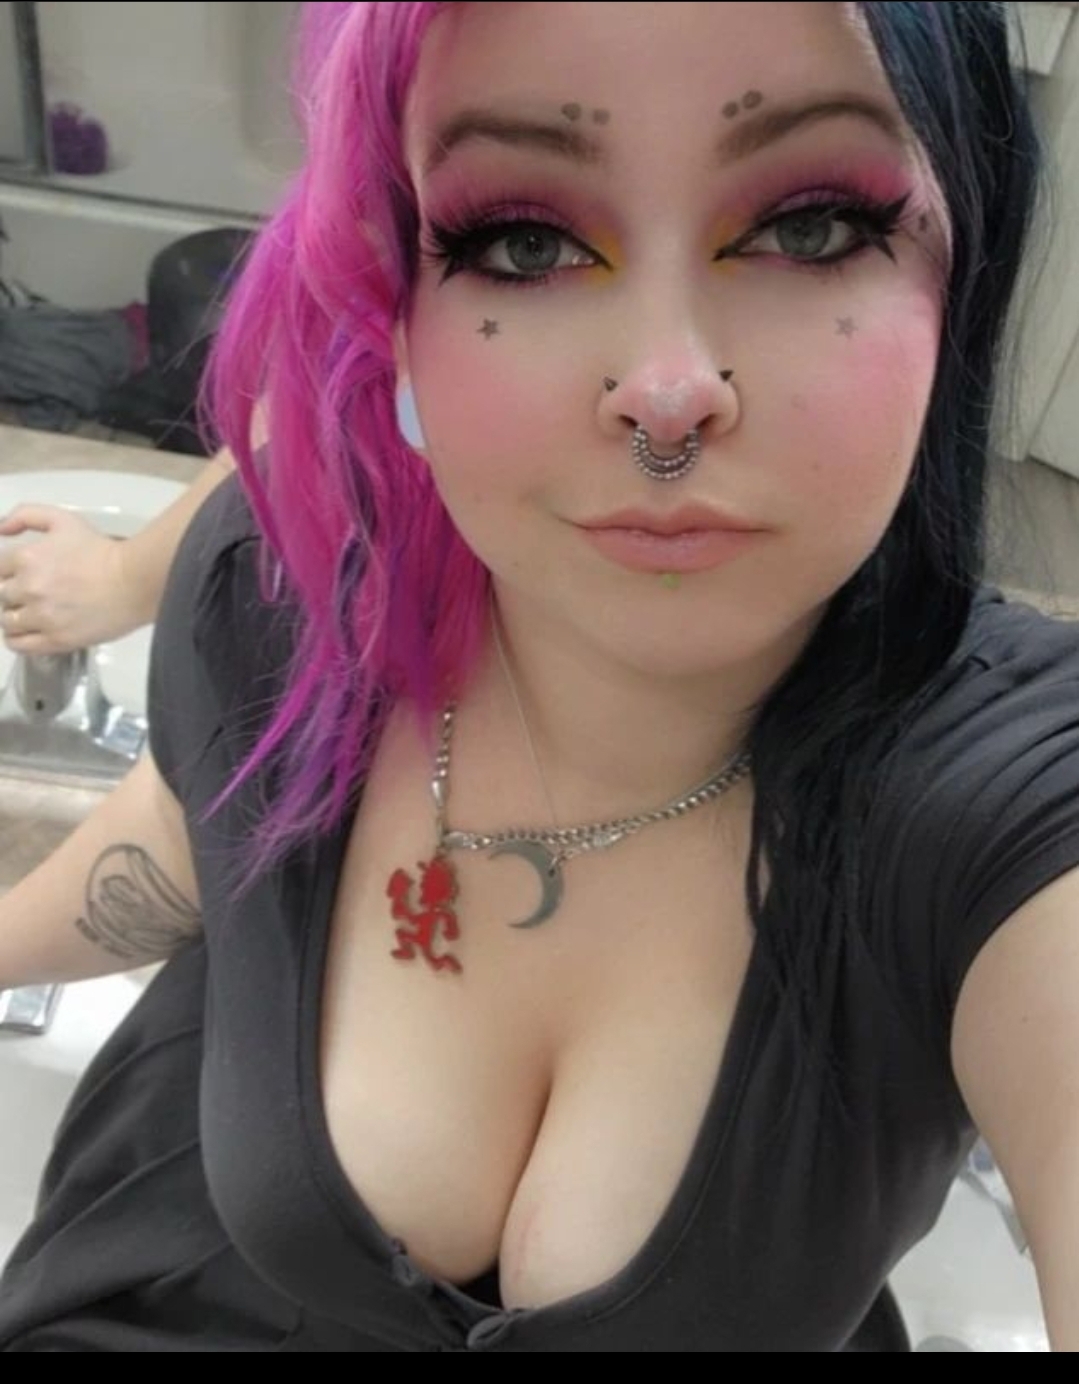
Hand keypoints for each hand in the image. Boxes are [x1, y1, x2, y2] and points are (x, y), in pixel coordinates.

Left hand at [0, 505, 140, 653]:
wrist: (134, 582)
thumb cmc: (101, 551)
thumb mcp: (63, 520)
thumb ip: (26, 515)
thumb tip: (0, 529)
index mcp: (26, 558)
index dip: (8, 572)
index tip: (20, 575)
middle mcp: (28, 589)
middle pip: (1, 595)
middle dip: (13, 593)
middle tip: (33, 593)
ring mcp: (41, 617)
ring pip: (7, 621)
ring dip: (15, 616)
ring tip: (32, 614)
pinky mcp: (55, 640)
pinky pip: (18, 644)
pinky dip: (16, 639)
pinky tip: (26, 632)